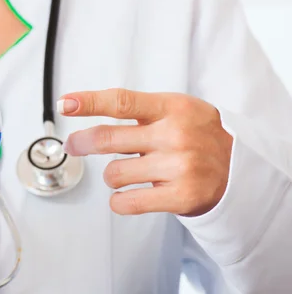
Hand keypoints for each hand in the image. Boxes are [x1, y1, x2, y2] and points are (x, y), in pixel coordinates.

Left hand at [58, 89, 232, 216]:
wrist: (240, 167)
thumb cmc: (197, 134)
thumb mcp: (176, 109)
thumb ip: (138, 110)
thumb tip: (85, 109)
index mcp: (172, 108)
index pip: (121, 102)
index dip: (89, 102)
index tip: (65, 103)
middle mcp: (175, 135)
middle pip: (107, 139)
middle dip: (82, 142)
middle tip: (73, 145)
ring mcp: (179, 166)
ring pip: (114, 173)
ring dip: (112, 175)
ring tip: (128, 173)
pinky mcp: (181, 196)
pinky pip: (127, 202)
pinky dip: (119, 200)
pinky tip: (125, 195)